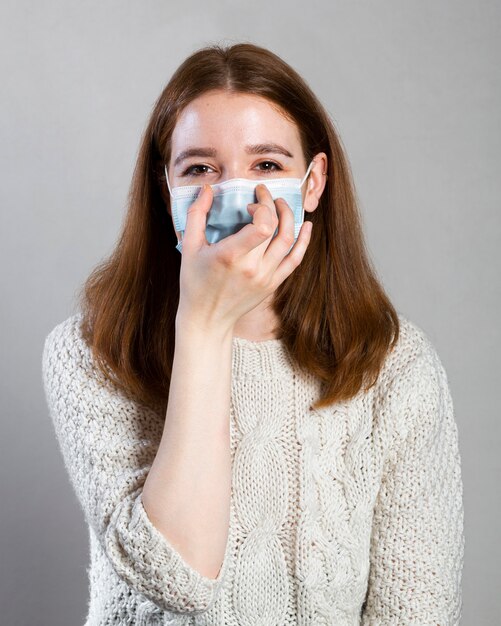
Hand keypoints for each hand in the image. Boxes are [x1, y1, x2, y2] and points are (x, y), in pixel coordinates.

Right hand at [175, 182, 312, 332]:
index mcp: (231, 256)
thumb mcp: (190, 247)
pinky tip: (306, 226)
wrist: (208, 318)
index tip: (250, 203)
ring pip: (290, 241)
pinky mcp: (273, 284)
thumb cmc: (195, 282)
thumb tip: (208, 189)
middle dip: (273, 204)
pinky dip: (303, 241)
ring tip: (281, 205)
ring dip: (289, 217)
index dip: (262, 207)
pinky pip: (295, 260)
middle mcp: (252, 267)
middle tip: (264, 195)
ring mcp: (266, 277)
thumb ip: (196, 214)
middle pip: (276, 228)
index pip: (262, 225)